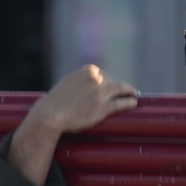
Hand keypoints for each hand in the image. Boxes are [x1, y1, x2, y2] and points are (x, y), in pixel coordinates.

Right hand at [9, 65, 137, 184]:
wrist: (50, 115)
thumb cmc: (56, 102)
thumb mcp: (70, 83)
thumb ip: (82, 81)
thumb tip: (93, 85)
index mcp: (88, 71)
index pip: (104, 76)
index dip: (110, 83)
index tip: (115, 88)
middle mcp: (96, 79)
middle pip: (115, 83)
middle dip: (122, 88)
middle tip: (130, 92)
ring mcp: (101, 93)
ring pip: (122, 91)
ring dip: (130, 94)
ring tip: (135, 97)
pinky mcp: (103, 108)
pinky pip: (122, 104)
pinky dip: (130, 103)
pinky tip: (134, 104)